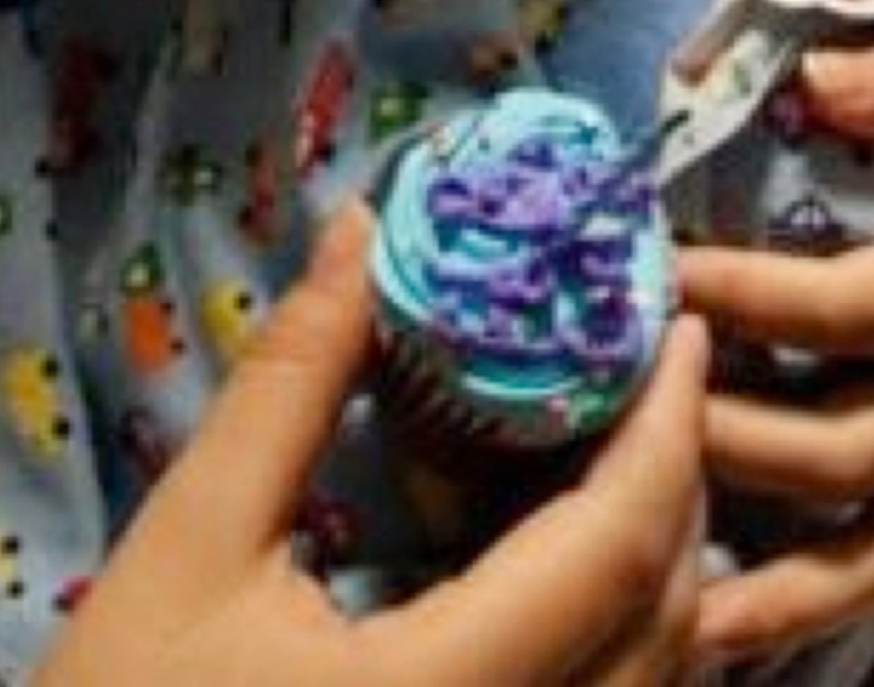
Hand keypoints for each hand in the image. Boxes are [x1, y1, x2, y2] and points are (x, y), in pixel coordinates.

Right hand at [45, 205, 712, 686]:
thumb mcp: (192, 543)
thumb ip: (291, 387)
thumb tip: (361, 231)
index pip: (611, 550)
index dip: (666, 429)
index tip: (681, 327)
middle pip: (664, 620)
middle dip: (676, 483)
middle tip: (654, 370)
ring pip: (656, 681)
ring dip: (660, 564)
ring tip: (624, 452)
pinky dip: (622, 635)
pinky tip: (576, 565)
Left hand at [673, 36, 873, 664]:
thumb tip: (803, 82)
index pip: (857, 313)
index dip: (748, 300)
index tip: (658, 275)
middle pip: (849, 448)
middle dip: (723, 429)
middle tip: (625, 395)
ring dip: (758, 550)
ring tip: (647, 547)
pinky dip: (825, 599)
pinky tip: (735, 624)